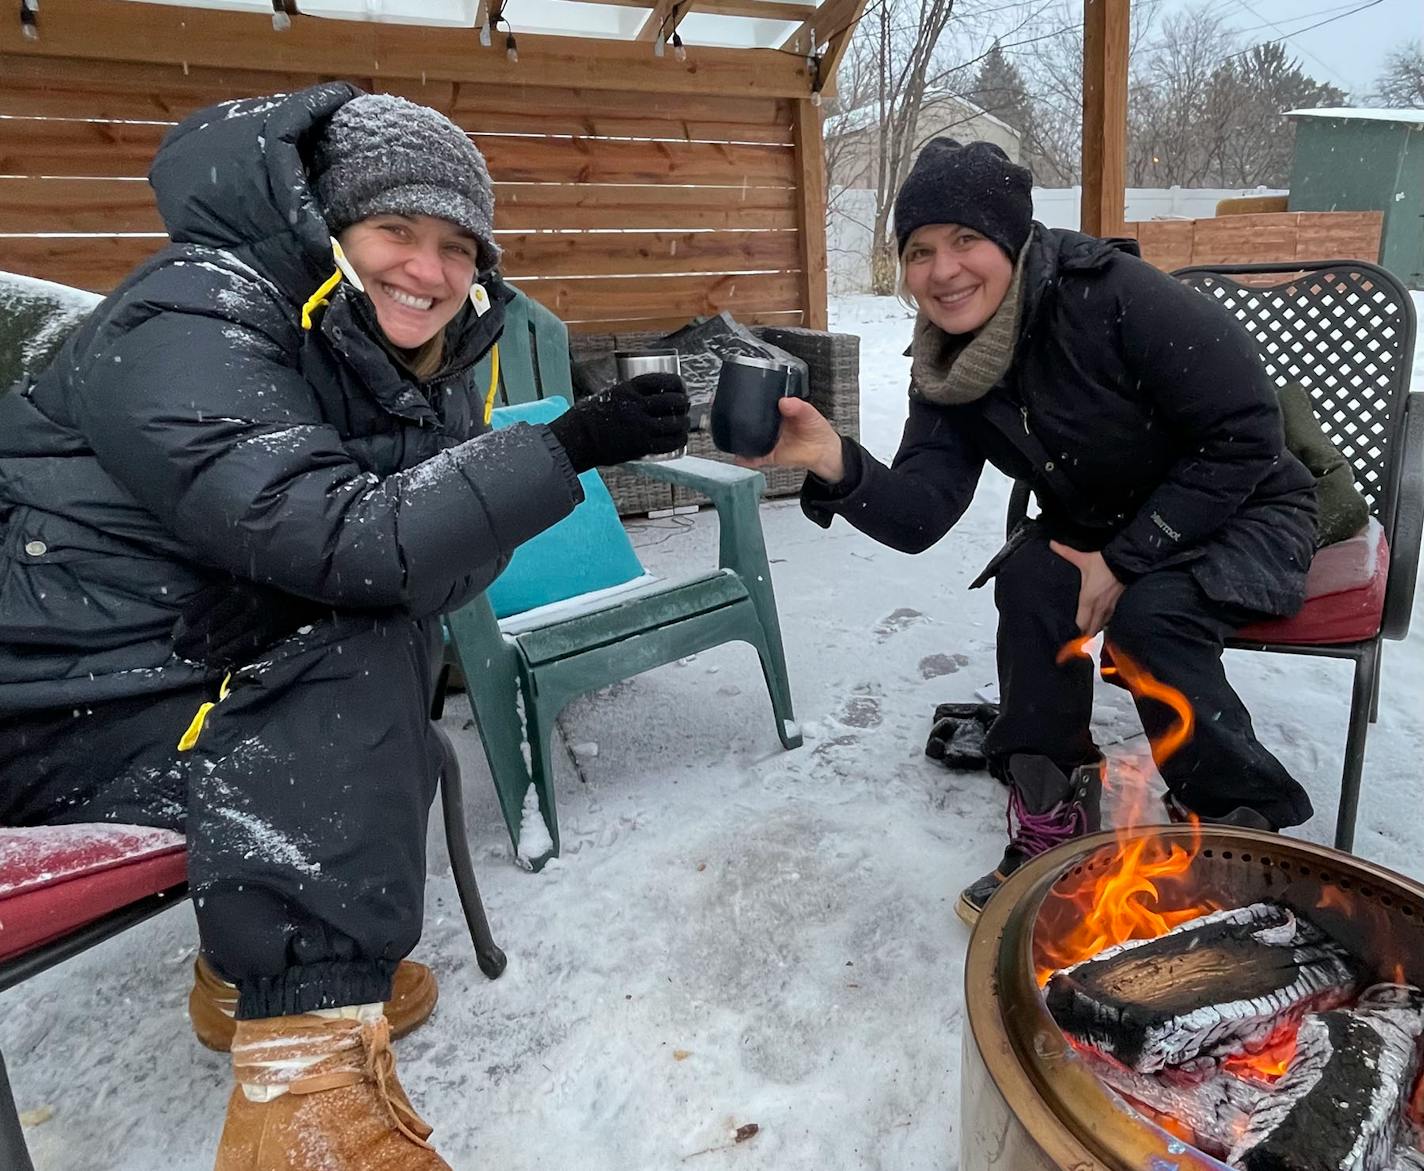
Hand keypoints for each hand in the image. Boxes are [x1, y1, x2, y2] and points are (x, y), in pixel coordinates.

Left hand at [173, 579, 329, 669]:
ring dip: (203, 648)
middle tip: (178, 649)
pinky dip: (224, 653)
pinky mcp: (269, 628)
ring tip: (190, 657)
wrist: (311, 592)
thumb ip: (231, 591)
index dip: (191, 614)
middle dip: (191, 637)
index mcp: (237, 583)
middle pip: (210, 620)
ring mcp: (257, 613)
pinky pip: (241, 644)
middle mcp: (245, 596)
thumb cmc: (277, 588)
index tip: (183, 625)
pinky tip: (212, 660)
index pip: (205, 600)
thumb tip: (200, 613)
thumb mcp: (252, 580)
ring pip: (223, 634)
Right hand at [547, 372, 689, 472]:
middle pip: (672, 400)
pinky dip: (680, 439)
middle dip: (683, 402)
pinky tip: (681, 437)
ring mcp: (640, 426)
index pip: (661, 380)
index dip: (677, 382)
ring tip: (685, 422)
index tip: (681, 386)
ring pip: (675, 422)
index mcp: (628, 389)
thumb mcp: (610, 395)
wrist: (578, 438)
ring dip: (685, 422)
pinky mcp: (641, 445)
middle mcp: (636, 406)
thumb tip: (651, 394)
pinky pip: (670, 442)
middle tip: (685, 405)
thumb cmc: (590, 416)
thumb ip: (630, 395)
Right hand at [734, 398, 843, 482]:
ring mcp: (768, 440)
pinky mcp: (769, 455)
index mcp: (777, 410)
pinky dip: (745, 459)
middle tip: (731, 416)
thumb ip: (798, 407)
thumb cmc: (816, 429)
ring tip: (730, 436)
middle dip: (739, 420)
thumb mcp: (810, 413)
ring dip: (739, 439)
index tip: (742, 396)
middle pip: (750, 421)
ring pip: (748, 439)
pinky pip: (754, 458)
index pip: (761, 403)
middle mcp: (770, 425)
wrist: (823, 451)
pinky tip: (740, 457)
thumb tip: (785, 402)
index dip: (751, 399)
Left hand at [1049, 542, 1124, 635]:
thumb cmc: (1105, 563)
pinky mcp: (1117, 606)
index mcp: (1088, 600)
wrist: (1127, 561)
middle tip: (1074, 643)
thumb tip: (1052, 544)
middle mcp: (1099, 608)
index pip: (1080, 624)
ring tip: (1084, 637)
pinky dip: (1102, 625)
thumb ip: (1066, 552)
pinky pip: (1108, 621)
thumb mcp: (1083, 559)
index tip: (1067, 639)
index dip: (1074, 633)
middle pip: (1090, 631)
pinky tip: (1097, 626)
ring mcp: (1109, 609)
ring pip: (1100, 628)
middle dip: (1082, 637)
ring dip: (1092, 632)